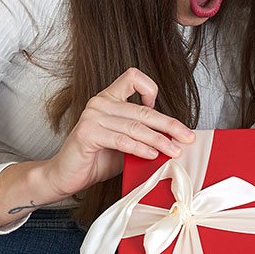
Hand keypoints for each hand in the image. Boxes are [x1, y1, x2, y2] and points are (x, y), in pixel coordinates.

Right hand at [42, 68, 194, 198]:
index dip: (150, 88)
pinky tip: (152, 155)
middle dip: (170, 125)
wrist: (67, 176)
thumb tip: (174, 138)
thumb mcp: (125, 143)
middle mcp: (100, 103)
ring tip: (174, 150)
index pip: (132, 77)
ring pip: (136, 126)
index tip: (158, 107)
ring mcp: (92, 116)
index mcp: (109, 99)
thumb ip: (143, 135)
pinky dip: (140, 148)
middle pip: (143, 109)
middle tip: (187, 137)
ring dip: (159, 140)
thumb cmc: (96, 159)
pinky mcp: (87, 133)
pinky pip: (122, 140)